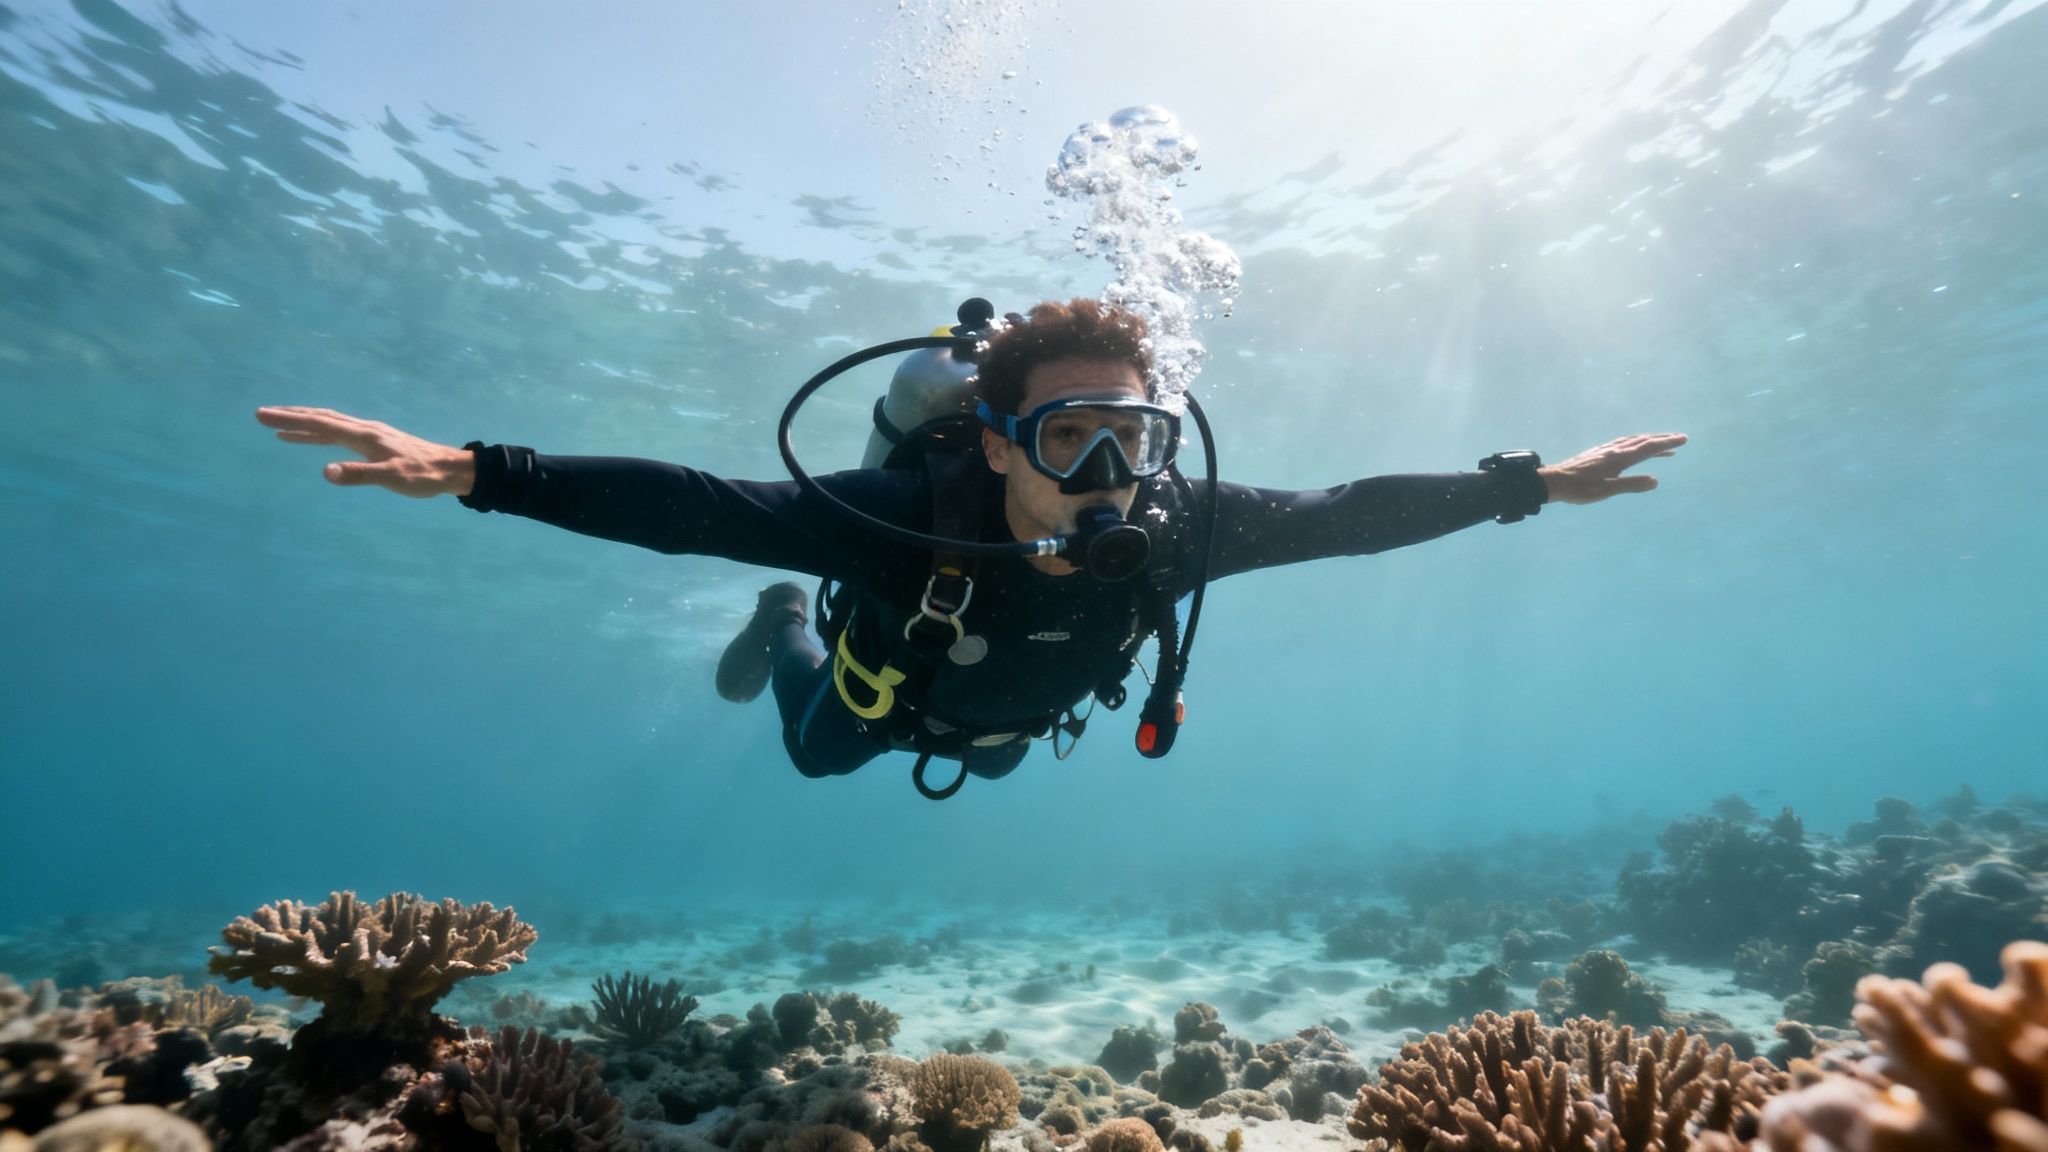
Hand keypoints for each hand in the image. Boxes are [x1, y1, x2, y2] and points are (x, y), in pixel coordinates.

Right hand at [254, 406, 475, 497]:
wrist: (450, 469)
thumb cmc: (422, 476)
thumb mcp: (391, 478)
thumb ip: (359, 475)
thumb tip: (325, 472)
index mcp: (364, 435)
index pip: (320, 424)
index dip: (290, 420)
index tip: (263, 416)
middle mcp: (364, 429)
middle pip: (321, 418)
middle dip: (290, 416)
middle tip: (261, 415)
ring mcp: (370, 434)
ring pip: (330, 424)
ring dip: (304, 424)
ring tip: (278, 427)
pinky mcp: (376, 442)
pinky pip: (341, 433)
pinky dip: (322, 434)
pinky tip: (316, 439)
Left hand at [1537, 433, 1686, 505]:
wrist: (1554, 481)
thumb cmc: (1580, 489)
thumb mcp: (1607, 491)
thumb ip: (1631, 485)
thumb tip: (1656, 481)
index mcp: (1619, 458)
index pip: (1648, 448)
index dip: (1667, 443)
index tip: (1683, 439)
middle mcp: (1614, 450)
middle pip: (1643, 440)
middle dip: (1662, 439)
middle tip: (1680, 438)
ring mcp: (1606, 450)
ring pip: (1633, 440)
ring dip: (1650, 440)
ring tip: (1664, 444)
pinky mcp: (1599, 452)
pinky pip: (1623, 443)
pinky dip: (1636, 443)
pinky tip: (1635, 447)